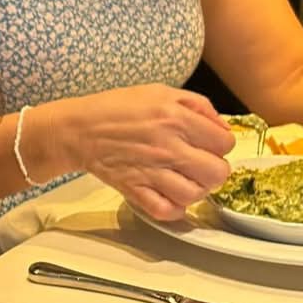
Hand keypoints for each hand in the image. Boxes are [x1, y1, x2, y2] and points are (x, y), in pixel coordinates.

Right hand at [52, 85, 234, 218]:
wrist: (77, 129)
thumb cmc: (117, 108)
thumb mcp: (161, 91)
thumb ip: (198, 105)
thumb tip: (223, 127)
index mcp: (177, 118)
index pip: (224, 142)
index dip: (220, 145)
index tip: (208, 144)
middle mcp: (168, 146)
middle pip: (217, 173)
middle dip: (214, 170)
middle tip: (200, 165)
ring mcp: (151, 171)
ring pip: (195, 195)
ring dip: (195, 190)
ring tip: (185, 181)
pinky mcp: (135, 189)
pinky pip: (166, 211)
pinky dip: (173, 209)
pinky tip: (170, 197)